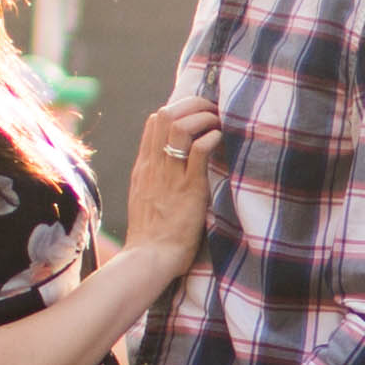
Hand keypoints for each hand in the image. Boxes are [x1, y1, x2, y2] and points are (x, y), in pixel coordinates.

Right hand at [121, 100, 223, 261]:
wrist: (149, 258)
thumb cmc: (153, 236)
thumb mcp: (146, 199)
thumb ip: (156, 179)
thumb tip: (174, 167)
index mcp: (144, 166)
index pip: (155, 121)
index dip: (179, 109)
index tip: (198, 114)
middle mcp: (154, 165)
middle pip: (165, 114)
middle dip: (193, 105)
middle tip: (213, 111)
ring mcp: (170, 175)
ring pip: (180, 126)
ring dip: (204, 117)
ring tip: (219, 123)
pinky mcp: (189, 188)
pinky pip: (199, 150)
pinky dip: (212, 137)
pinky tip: (221, 140)